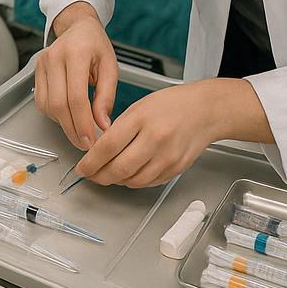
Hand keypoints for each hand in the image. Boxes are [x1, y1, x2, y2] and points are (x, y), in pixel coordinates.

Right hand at [34, 2, 117, 150]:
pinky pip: (41, 101)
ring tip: (79, 131)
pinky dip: (54, 115)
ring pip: (47, 105)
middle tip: (85, 144)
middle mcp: (54, 57)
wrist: (78, 28)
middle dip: (72, 129)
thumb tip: (103, 125)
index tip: (92, 141)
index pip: (76, 96)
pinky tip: (68, 116)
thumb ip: (106, 97)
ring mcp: (41, 64)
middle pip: (58, 104)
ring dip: (63, 124)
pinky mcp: (35, 71)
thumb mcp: (110, 68)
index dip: (83, 123)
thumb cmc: (96, 46)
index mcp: (76, 53)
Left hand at [73, 81, 231, 188]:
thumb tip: (99, 150)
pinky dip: (134, 181)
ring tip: (107, 174)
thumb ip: (119, 128)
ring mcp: (168, 157)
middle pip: (119, 168)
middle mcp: (155, 139)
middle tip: (91, 175)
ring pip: (133, 180)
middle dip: (100, 176)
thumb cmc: (171, 105)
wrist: (205, 111)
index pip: (108, 146)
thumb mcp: (139, 107)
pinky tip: (127, 174)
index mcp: (141, 119)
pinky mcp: (176, 169)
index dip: (90, 162)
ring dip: (116, 181)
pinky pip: (148, 182)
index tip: (81, 167)